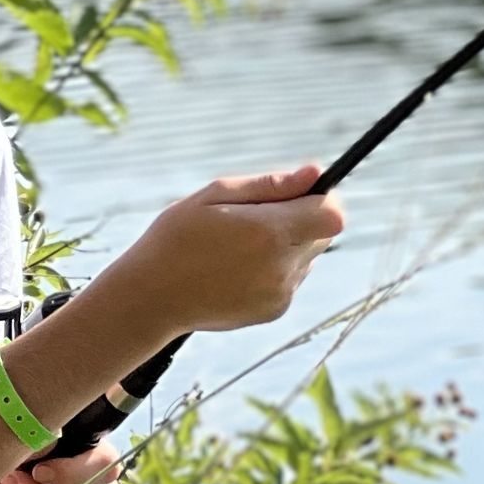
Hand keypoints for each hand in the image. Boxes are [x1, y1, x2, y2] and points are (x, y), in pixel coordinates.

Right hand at [115, 163, 347, 332]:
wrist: (151, 297)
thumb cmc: (176, 238)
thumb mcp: (215, 196)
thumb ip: (270, 185)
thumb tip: (314, 173)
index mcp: (269, 233)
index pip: (332, 214)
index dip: (322, 199)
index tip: (300, 193)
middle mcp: (282, 267)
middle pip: (324, 234)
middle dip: (303, 219)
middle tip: (258, 217)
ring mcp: (280, 292)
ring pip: (307, 257)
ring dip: (287, 245)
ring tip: (240, 245)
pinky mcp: (275, 310)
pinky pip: (291, 279)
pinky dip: (275, 269)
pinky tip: (237, 268)